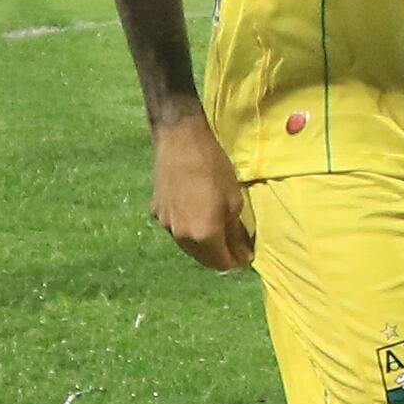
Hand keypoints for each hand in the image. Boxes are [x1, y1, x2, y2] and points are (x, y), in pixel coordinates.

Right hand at [147, 104, 257, 271]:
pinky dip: (190, 232)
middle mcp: (182, 236)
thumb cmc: (214, 168)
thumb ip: (235, 231)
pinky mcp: (156, 212)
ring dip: (204, 247)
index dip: (236, 262)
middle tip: (235, 249)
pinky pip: (176, 230)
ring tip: (218, 237)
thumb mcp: (234, 200)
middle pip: (203, 258)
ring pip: (188, 246)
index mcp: (204, 235)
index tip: (247, 256)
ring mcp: (166, 225)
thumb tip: (240, 250)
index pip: (222, 262)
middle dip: (220, 257)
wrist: (180, 141)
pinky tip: (198, 220)